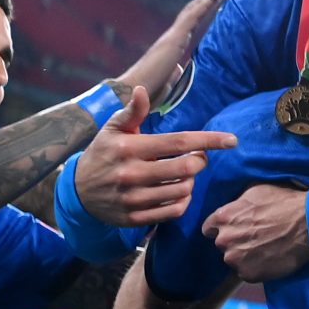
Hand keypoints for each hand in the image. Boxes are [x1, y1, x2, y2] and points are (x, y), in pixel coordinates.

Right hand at [73, 87, 235, 225]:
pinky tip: (178, 192)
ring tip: (184, 175)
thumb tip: (141, 90)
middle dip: (200, 161)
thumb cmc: (103, 154)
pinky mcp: (134, 218)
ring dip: (191, 182)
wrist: (77, 192)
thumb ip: (132, 112)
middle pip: (186, 169)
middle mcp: (131, 174)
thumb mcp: (113, 130)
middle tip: (197, 158)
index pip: (178, 142)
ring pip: (182, 191)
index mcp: (130, 148)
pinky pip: (173, 211)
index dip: (209, 140)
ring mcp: (133, 198)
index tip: (232, 140)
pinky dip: (183, 201)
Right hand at [113, 0, 231, 107]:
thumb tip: (180, 70)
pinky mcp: (174, 39)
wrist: (130, 94)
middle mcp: (173, 37)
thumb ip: (175, 74)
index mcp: (174, 46)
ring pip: (194, 9)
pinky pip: (192, 18)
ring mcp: (173, 36)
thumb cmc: (146, 91)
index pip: (194, 24)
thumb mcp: (167, 82)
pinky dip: (204, 5)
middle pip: (196, 11)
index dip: (206, 10)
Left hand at [203, 182, 308, 281]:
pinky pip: (247, 272)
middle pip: (223, 244)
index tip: (236, 227)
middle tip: (256, 236)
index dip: (224, 227)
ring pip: (234, 259)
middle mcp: (224, 240)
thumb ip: (237, 202)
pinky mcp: (249, 274)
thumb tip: (231, 205)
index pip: (209, 228)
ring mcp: (236, 259)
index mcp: (223, 217)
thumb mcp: (257, 190)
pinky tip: (270, 257)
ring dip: (245, 255)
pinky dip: (256, 267)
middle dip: (235, 240)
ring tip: (265, 247)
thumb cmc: (285, 202)